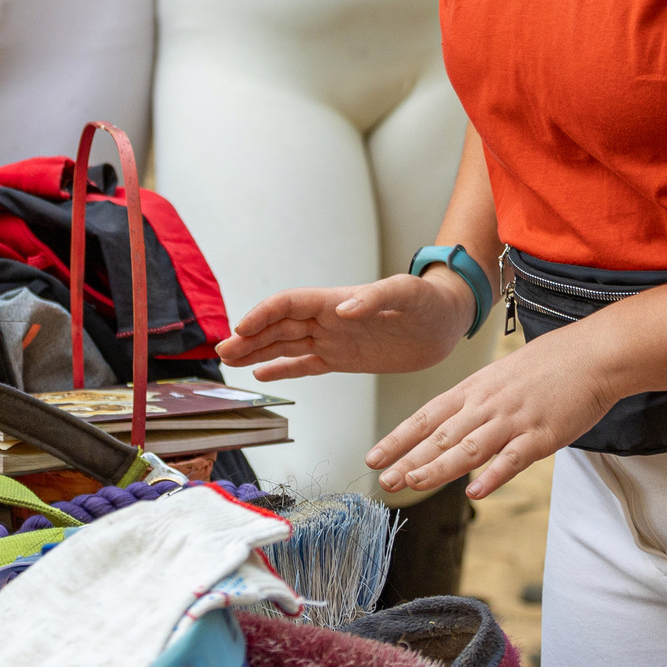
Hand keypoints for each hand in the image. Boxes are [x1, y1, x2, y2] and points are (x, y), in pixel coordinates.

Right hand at [217, 271, 469, 380]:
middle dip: (249, 337)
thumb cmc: (429, 301)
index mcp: (336, 300)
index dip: (263, 314)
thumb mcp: (407, 294)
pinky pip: (306, 364)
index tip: (241, 328)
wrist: (446, 323)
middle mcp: (328, 319)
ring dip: (256, 351)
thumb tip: (341, 309)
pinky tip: (261, 373)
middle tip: (221, 351)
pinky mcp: (344, 359)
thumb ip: (374, 298)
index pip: (289, 304)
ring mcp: (333, 339)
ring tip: (228, 360)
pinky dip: (283, 369)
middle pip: (278, 326)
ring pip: (285, 345)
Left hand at [369, 334, 617, 498]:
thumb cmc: (547, 366)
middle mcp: (487, 404)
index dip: (398, 438)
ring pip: (470, 447)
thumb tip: (447, 428)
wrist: (592, 354)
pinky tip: (474, 490)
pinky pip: (514, 457)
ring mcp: (514, 419)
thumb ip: (473, 404)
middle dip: (409, 459)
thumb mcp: (498, 378)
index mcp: (473, 390)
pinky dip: (493, 474)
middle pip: (441, 435)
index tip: (373, 457)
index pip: (426, 416)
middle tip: (383, 480)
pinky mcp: (543, 435)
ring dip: (439, 467)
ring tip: (413, 483)